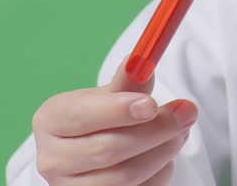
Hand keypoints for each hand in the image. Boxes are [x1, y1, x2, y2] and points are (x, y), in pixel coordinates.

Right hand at [31, 71, 196, 184]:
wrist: (92, 147)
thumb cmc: (99, 116)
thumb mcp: (108, 94)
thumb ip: (127, 81)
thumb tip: (141, 61)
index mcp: (50, 120)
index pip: (81, 116)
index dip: (118, 111)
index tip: (152, 104)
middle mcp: (52, 159)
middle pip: (107, 150)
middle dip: (154, 131)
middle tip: (186, 113)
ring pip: (125, 176)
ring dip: (163, 152)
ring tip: (180, 131)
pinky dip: (159, 173)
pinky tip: (165, 154)